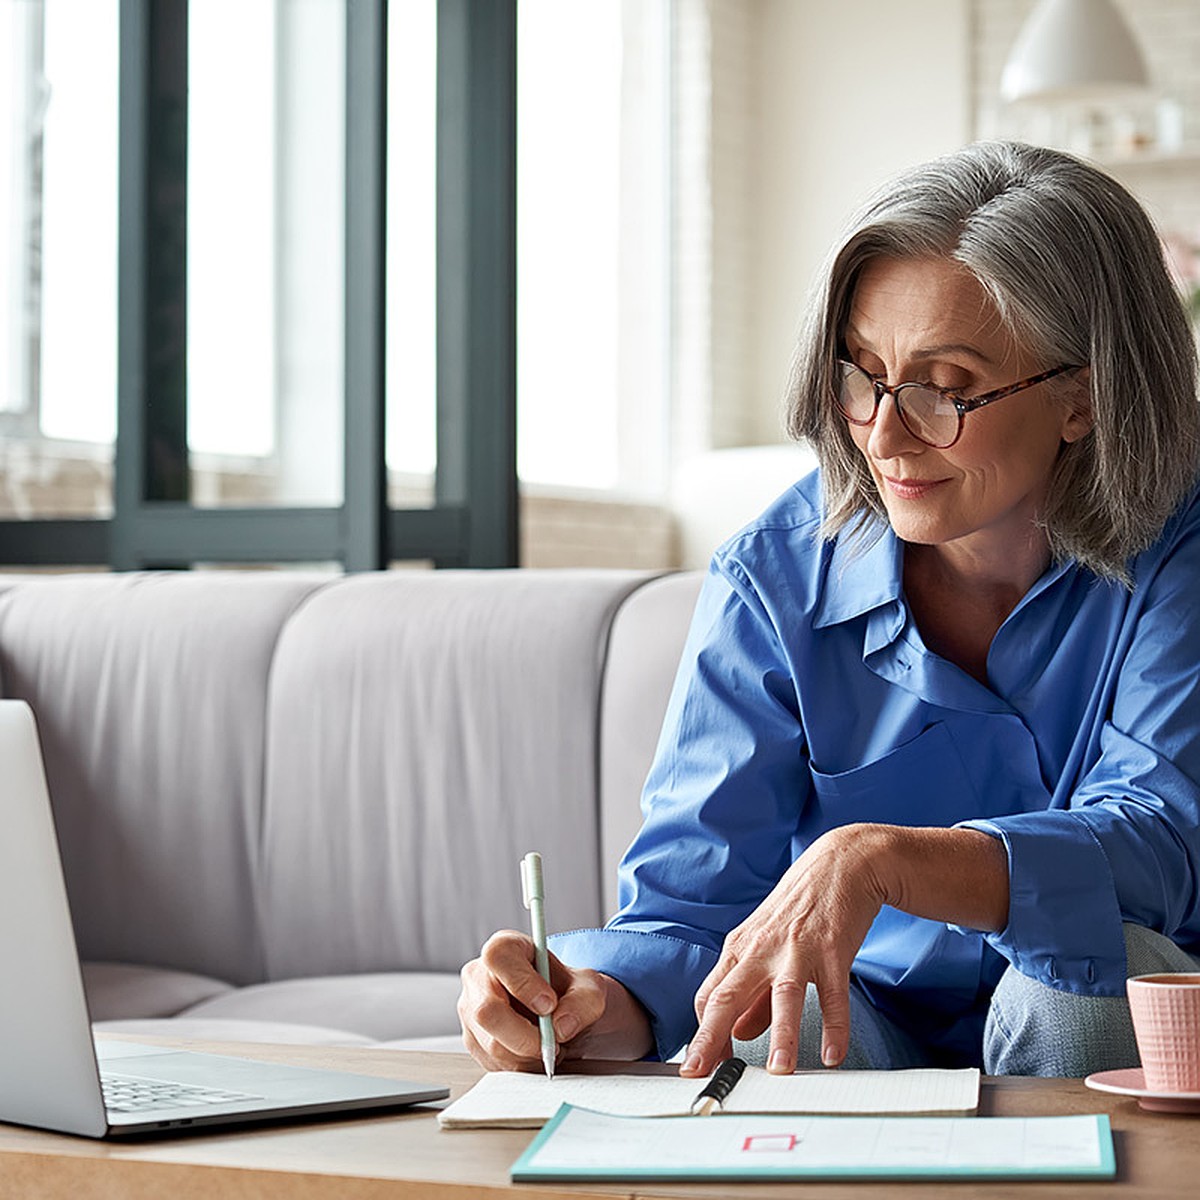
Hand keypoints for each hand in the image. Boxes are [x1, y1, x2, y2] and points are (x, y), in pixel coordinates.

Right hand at [458, 930, 653, 1070]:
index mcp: (504, 948)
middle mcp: (479, 976)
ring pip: (491, 1044)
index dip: (523, 983)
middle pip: (487, 1011)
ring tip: (550, 1046)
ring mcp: (470, 1010)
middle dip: (526, 1036)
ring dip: (528, 1055)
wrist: (563, 1012)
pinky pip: (493, 1063)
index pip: (498, 958)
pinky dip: (521, 1066)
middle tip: (553, 1042)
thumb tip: (561, 1025)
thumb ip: (582, 1001)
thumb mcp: (589, 988)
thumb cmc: (568, 991)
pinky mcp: (473, 1040)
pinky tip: (536, 1053)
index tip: (549, 1004)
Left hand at [683, 825, 889, 1077]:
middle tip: (701, 1073)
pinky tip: (832, 1055)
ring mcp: (797, 949)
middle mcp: (762, 949)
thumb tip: (736, 1033)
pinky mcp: (833, 949)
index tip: (699, 1065)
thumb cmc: (800, 907)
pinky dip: (834, 1026)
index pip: (709, 995)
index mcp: (740, 948)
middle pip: (728, 995)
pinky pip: (833, 995)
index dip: (702, 1032)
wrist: (840, 863)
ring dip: (781, 1036)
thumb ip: (752, 993)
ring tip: (779, 1072)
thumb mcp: (766, 944)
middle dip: (711, 1037)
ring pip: (783, 996)